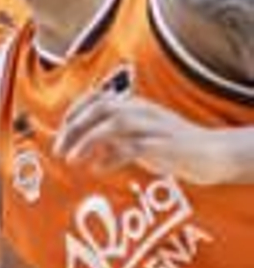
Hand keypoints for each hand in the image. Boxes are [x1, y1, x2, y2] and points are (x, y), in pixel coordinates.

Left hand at [55, 89, 230, 183]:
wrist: (210, 152)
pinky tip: (97, 169)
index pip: (96, 98)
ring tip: (71, 159)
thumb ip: (111, 138)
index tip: (60, 132)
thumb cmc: (170, 146)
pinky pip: (132, 148)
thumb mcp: (137, 137)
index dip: (74, 112)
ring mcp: (153, 126)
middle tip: (58, 150)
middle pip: (100, 109)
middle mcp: (141, 110)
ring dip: (87, 141)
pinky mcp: (164, 144)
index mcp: (134, 104)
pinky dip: (111, 158)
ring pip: (113, 124)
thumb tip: (81, 147)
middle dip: (74, 128)